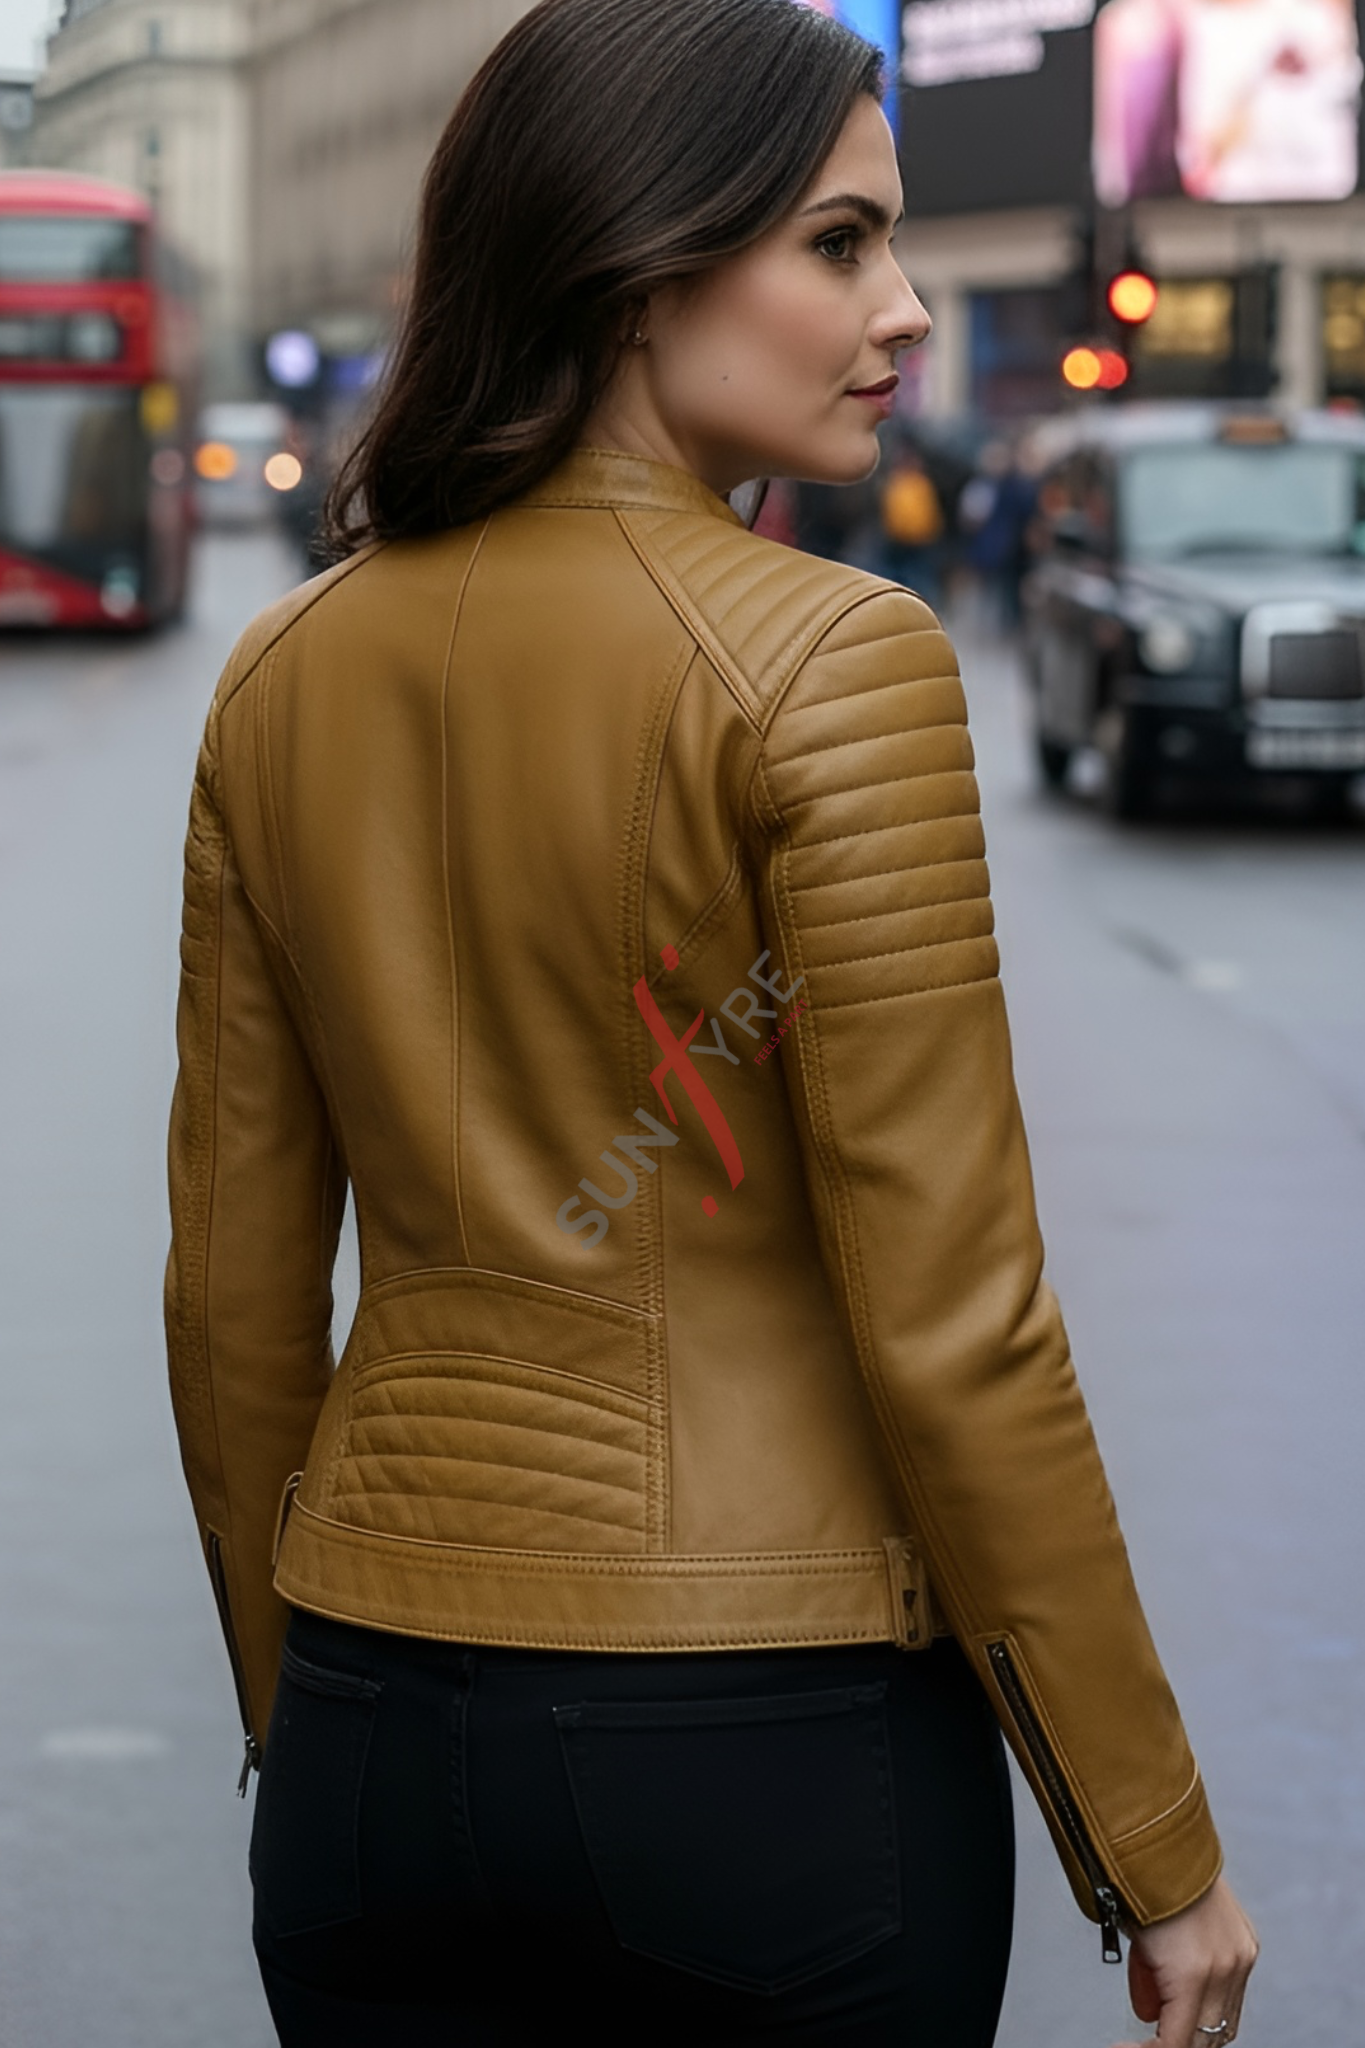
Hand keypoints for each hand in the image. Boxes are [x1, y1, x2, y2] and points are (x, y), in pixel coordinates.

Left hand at [1111, 1876, 1257, 2047]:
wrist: (1164, 1839)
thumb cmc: (1139, 1883)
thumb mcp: (1135, 1945)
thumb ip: (1148, 1985)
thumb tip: (1150, 2012)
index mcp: (1191, 1972)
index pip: (1177, 2042)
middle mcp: (1224, 1968)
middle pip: (1206, 2038)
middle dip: (1177, 2043)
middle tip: (1150, 2040)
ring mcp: (1240, 1956)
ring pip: (1226, 2022)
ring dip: (1199, 2029)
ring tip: (1169, 2020)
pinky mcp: (1247, 1944)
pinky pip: (1235, 1994)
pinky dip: (1214, 2004)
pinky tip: (1192, 1999)